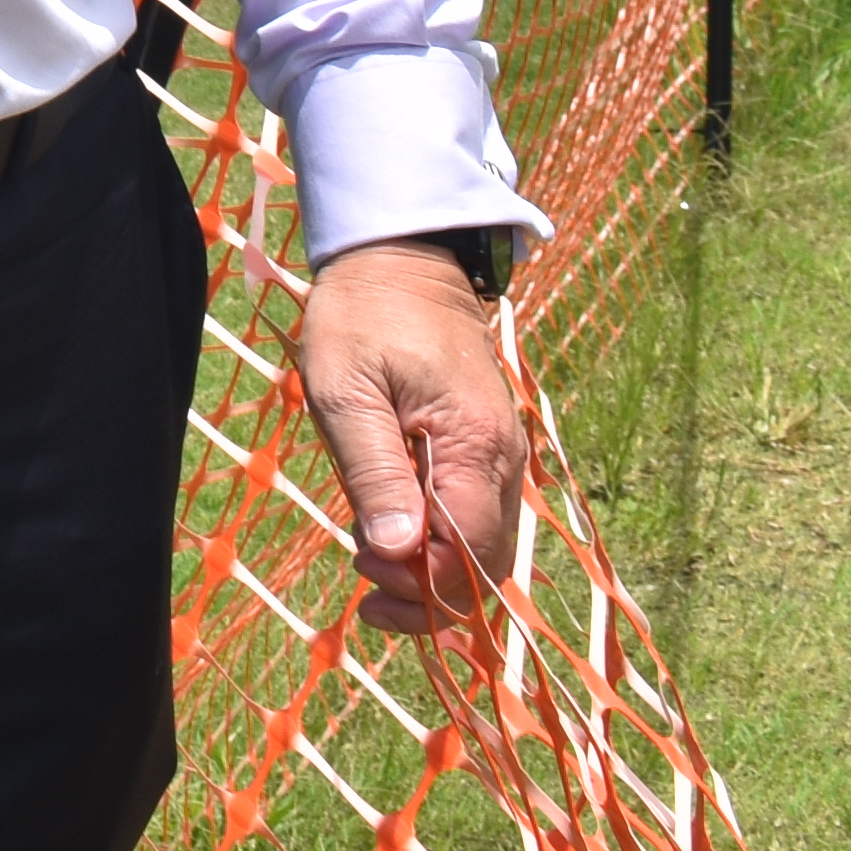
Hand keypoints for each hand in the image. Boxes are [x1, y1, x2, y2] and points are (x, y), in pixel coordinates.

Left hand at [296, 238, 521, 634]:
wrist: (398, 258)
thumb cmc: (362, 317)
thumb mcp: (346, 392)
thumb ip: (374, 473)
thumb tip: (398, 553)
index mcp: (476, 446)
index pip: (471, 557)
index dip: (422, 586)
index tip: (364, 567)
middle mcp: (504, 458)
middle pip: (487, 565)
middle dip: (427, 591)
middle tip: (361, 569)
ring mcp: (499, 454)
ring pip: (483, 546)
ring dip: (430, 569)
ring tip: (368, 550)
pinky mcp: (485, 448)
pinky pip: (474, 515)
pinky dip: (438, 539)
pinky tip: (391, 525)